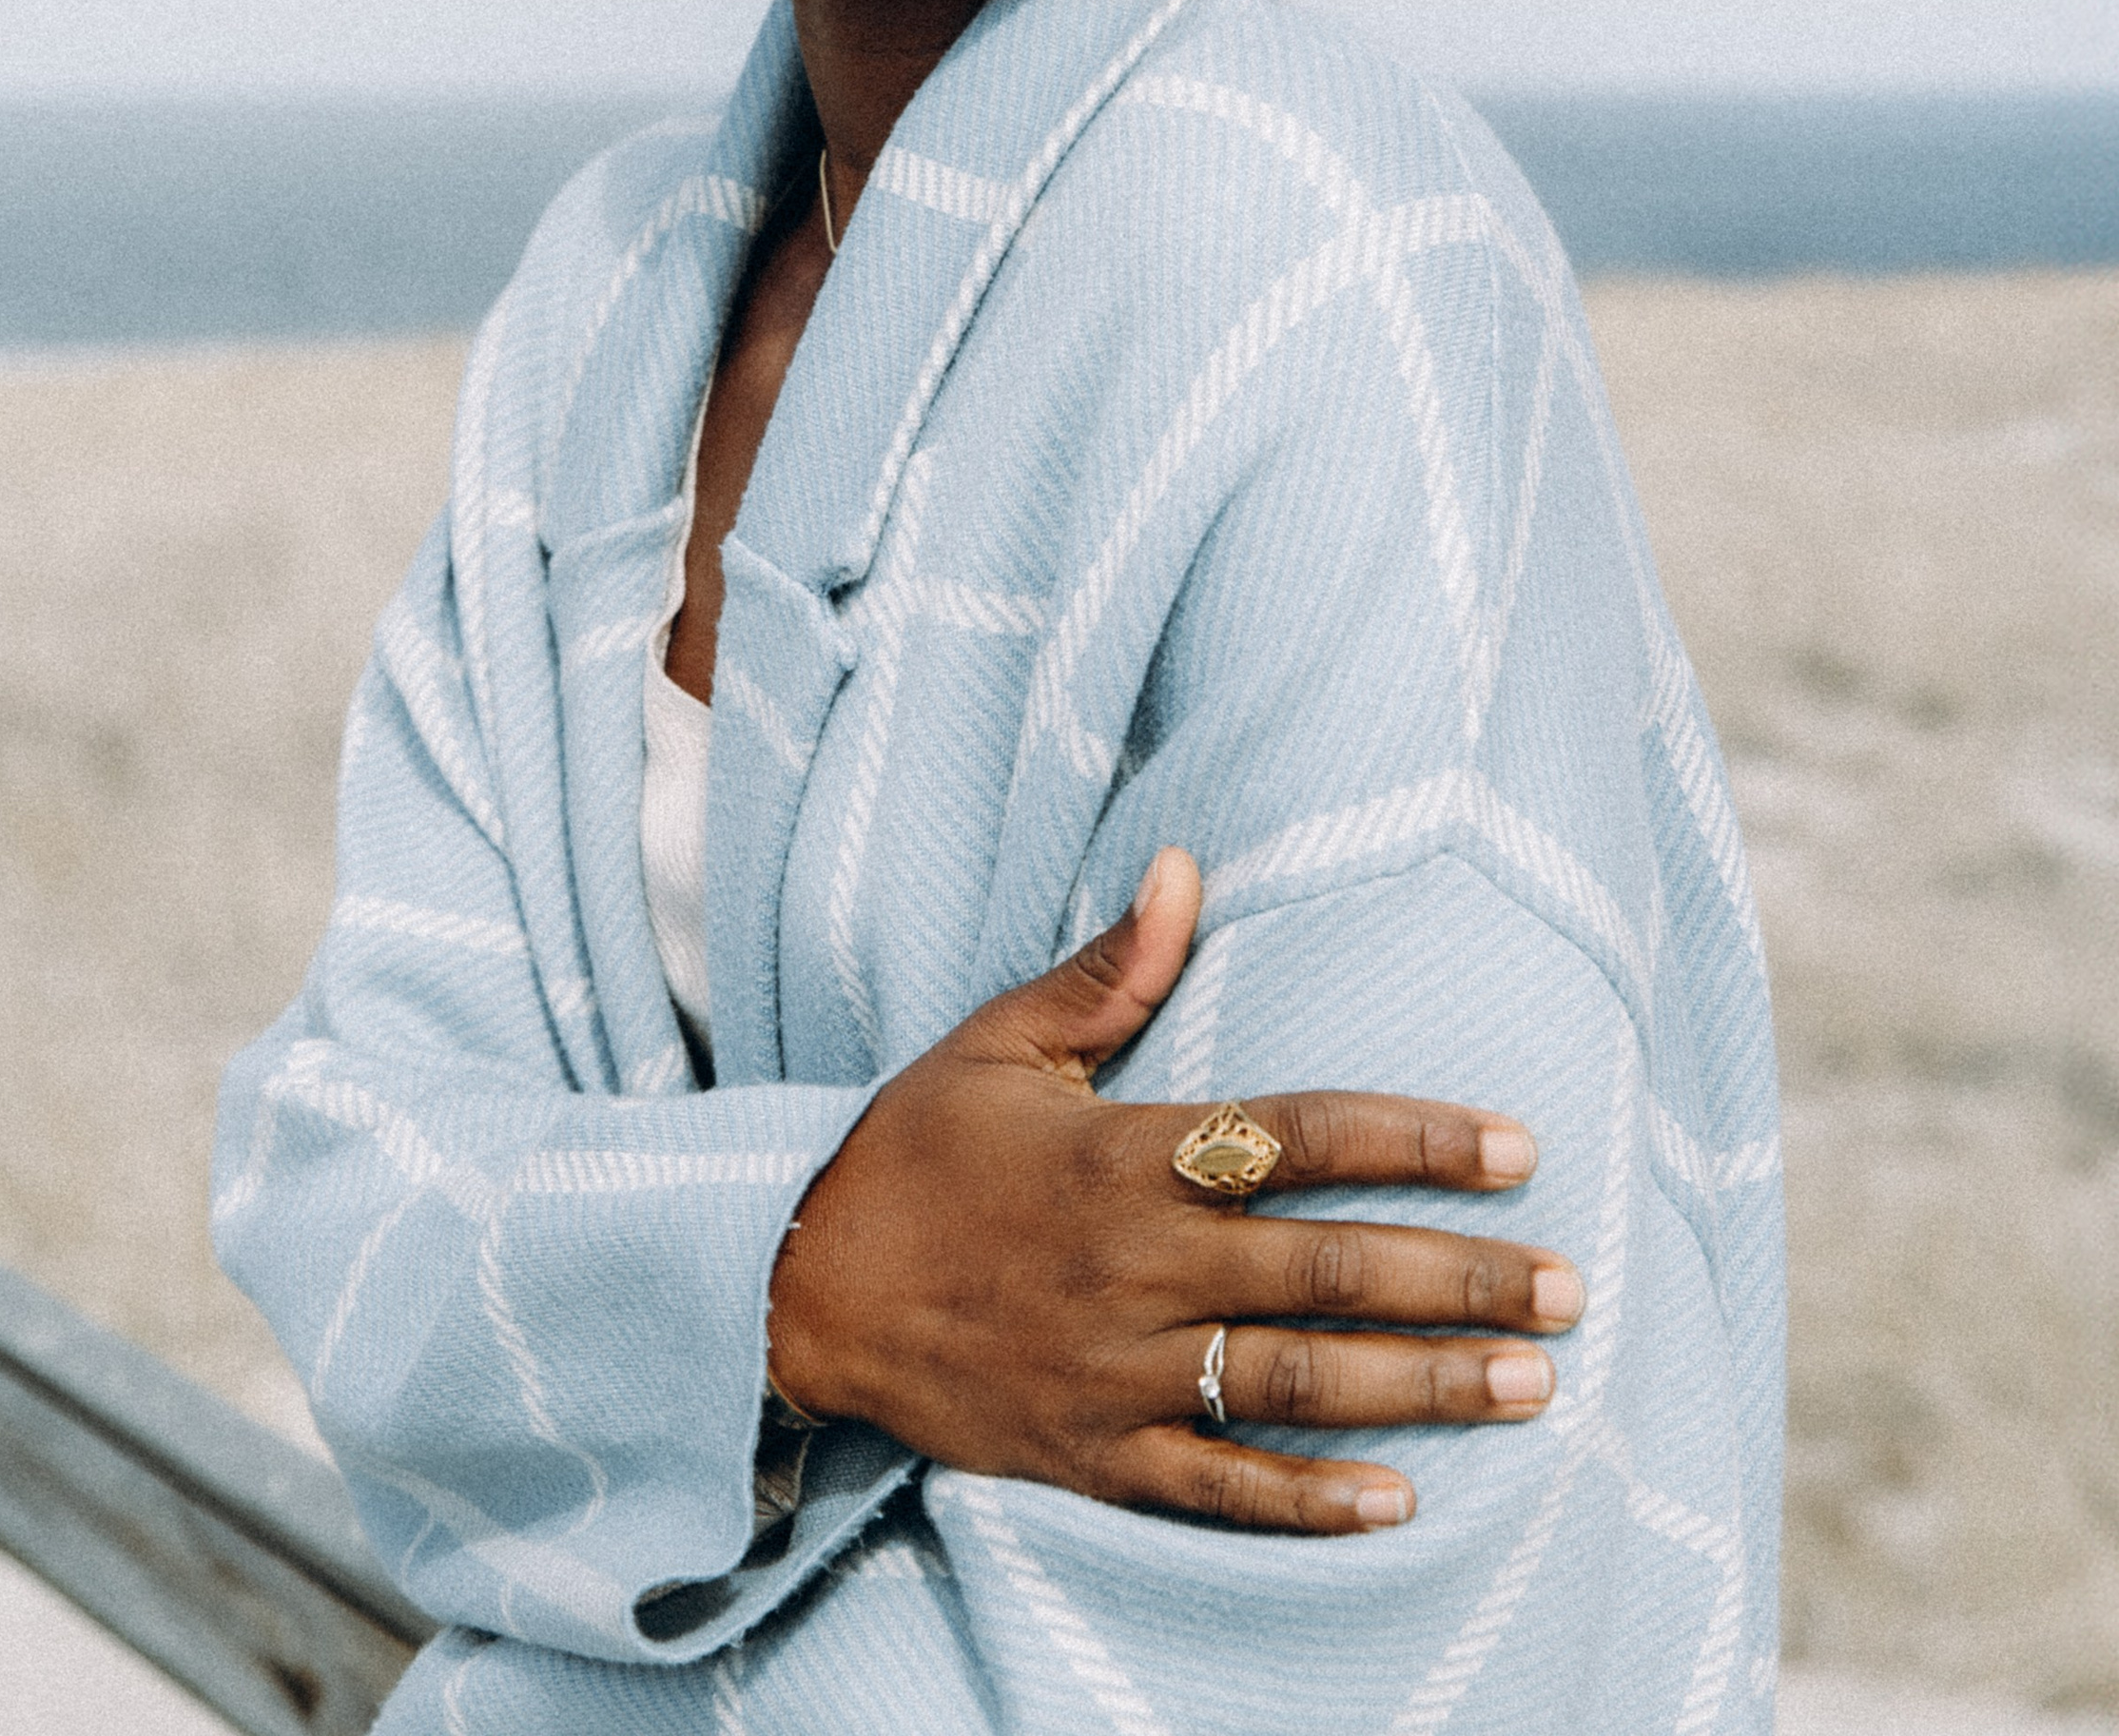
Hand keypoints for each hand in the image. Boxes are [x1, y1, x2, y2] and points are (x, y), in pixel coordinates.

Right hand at [767, 848, 1585, 1532]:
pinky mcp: (1093, 1457)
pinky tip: (1398, 1501)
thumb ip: (1107, 971)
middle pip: (1325, 1270)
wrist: (799, 1289)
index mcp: (1121, 1157)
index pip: (1297, 1136)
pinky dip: (1307, 1501)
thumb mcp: (998, 1043)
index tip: (1518, 1146)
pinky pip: (1217, 1489)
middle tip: (1569, 1287)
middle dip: (1460, 1277)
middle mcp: (1133, 1266)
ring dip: (1421, 1386)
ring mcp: (1116, 1372)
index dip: (1415, 1139)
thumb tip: (1185, 866)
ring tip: (1528, 1385)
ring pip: (1294, 1383)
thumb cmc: (911, 1150)